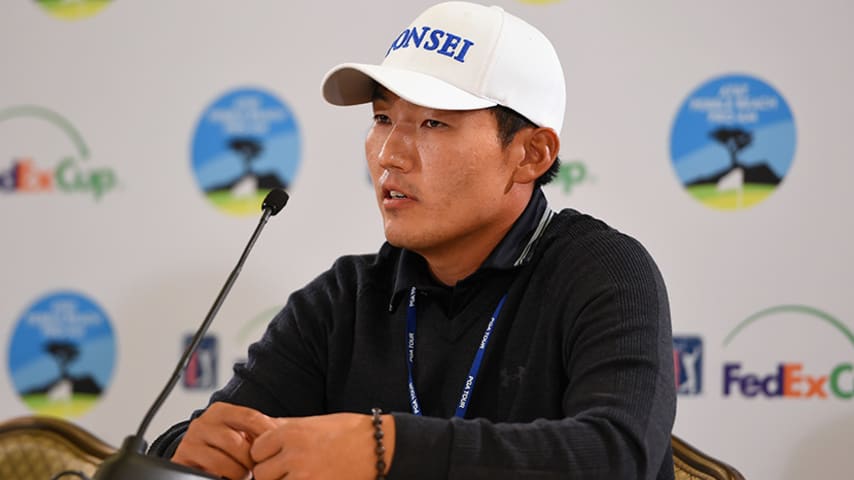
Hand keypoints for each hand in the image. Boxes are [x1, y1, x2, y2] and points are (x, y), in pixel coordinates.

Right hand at [171, 402, 276, 479]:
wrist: (195, 460)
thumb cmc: (226, 447)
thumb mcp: (241, 433)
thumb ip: (259, 430)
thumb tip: (286, 433)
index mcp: (220, 411)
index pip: (249, 417)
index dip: (267, 433)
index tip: (278, 447)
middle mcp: (202, 423)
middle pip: (235, 442)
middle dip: (250, 460)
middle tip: (258, 468)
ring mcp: (190, 441)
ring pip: (222, 461)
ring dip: (237, 472)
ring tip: (243, 475)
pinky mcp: (181, 460)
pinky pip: (207, 472)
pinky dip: (222, 477)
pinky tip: (228, 477)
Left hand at [250, 413, 395, 479]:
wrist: (377, 446)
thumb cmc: (348, 431)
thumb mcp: (314, 422)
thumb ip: (286, 429)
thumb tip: (262, 431)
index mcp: (291, 433)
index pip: (256, 450)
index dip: (264, 455)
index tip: (275, 456)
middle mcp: (294, 454)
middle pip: (261, 473)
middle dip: (271, 473)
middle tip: (286, 470)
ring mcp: (305, 476)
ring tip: (301, 475)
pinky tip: (312, 479)